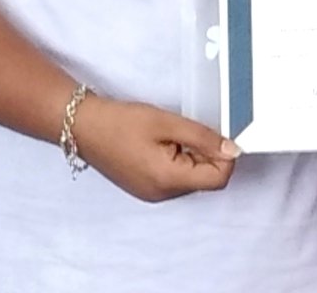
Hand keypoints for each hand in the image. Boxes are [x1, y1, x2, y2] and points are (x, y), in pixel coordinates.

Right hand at [72, 97, 240, 201]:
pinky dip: (178, 160)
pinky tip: (160, 143)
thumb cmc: (121, 122)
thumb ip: (203, 137)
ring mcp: (152, 194)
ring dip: (192, 156)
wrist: (82, 126)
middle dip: (206, 154)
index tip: (218, 134)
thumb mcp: (167, 123)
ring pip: (191, 178)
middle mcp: (162, 194)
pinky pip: (175, 178)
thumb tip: (233, 150)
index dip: (225, 156)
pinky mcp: (145, 188)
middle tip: (186, 129)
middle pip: (205, 179)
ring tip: (168, 135)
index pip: (218, 179)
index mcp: (168, 180)